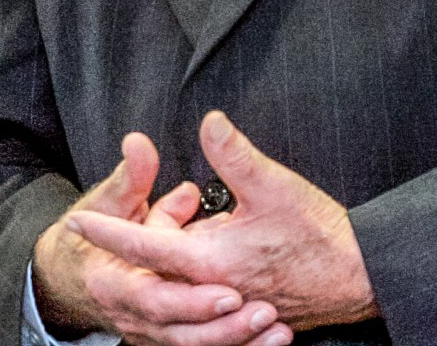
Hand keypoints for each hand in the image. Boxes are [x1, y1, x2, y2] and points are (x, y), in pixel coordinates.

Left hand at [67, 111, 377, 331]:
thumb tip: (209, 122)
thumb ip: (234, 154)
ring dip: (177, 253)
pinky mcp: (242, 313)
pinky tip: (220, 254)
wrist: (358, 276)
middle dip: (153, 232)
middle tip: (175, 201)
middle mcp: (209, 290)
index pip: (141, 246)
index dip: (107, 229)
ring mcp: (226, 305)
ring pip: (178, 282)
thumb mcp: (274, 186)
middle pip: (156, 265)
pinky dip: (198, 279)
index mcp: (208, 261)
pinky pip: (203, 299)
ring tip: (199, 225)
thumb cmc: (320, 236)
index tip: (78, 220)